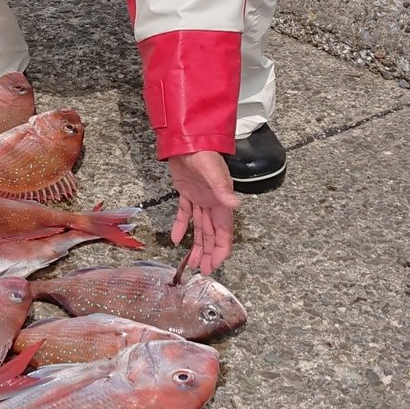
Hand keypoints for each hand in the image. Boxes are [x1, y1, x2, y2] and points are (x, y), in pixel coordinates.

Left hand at [166, 151, 238, 276]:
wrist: (186, 138)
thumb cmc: (202, 153)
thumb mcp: (212, 171)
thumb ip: (222, 189)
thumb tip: (234, 205)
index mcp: (221, 201)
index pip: (224, 231)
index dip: (221, 250)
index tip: (216, 265)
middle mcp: (212, 202)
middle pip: (212, 233)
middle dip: (209, 253)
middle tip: (203, 270)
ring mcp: (199, 198)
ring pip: (200, 227)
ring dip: (197, 245)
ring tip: (192, 263)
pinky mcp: (186, 192)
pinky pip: (184, 213)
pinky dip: (179, 226)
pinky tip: (175, 239)